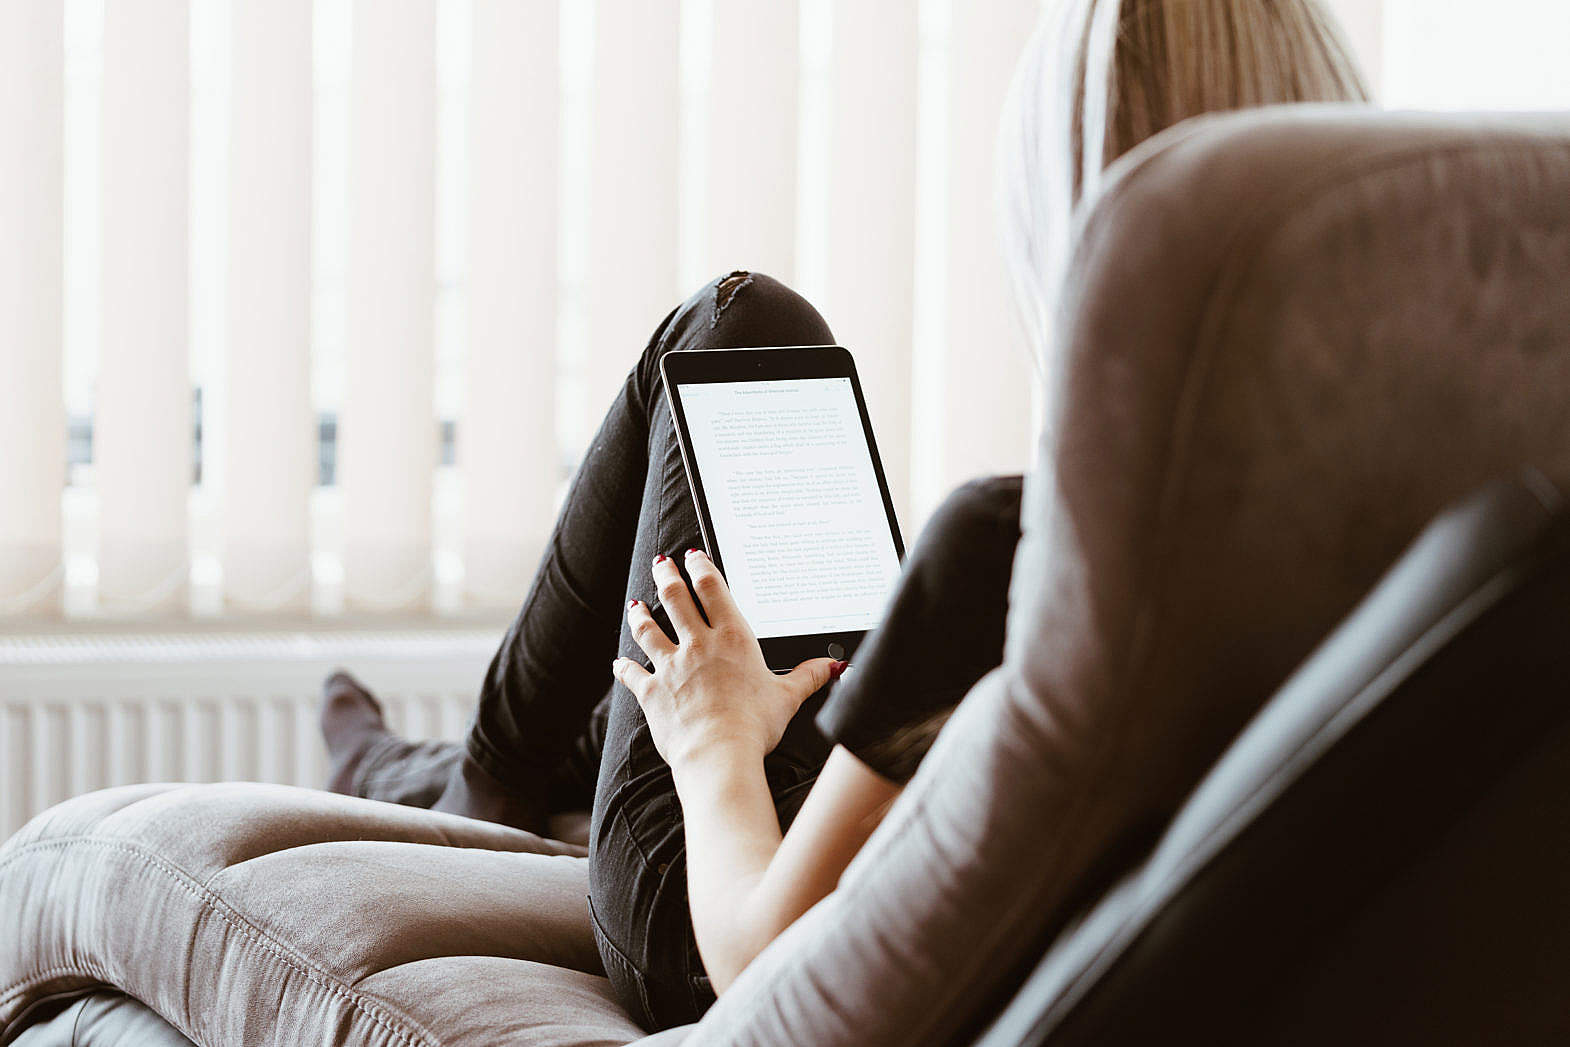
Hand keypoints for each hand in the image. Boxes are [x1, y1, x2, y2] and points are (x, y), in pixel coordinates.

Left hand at [612, 549, 844, 769]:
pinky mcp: (652, 691)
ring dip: (640, 615)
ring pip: (649, 629)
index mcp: (733, 638)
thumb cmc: (755, 725)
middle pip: (676, 599)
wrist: (719, 753)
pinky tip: (620, 663)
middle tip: (662, 564)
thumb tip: (834, 665)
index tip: (693, 556)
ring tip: (635, 605)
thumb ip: (809, 676)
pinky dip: (624, 667)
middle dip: (667, 577)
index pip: (712, 590)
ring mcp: (671, 666)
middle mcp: (698, 645)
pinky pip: (632, 674)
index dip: (700, 568)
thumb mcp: (788, 697)